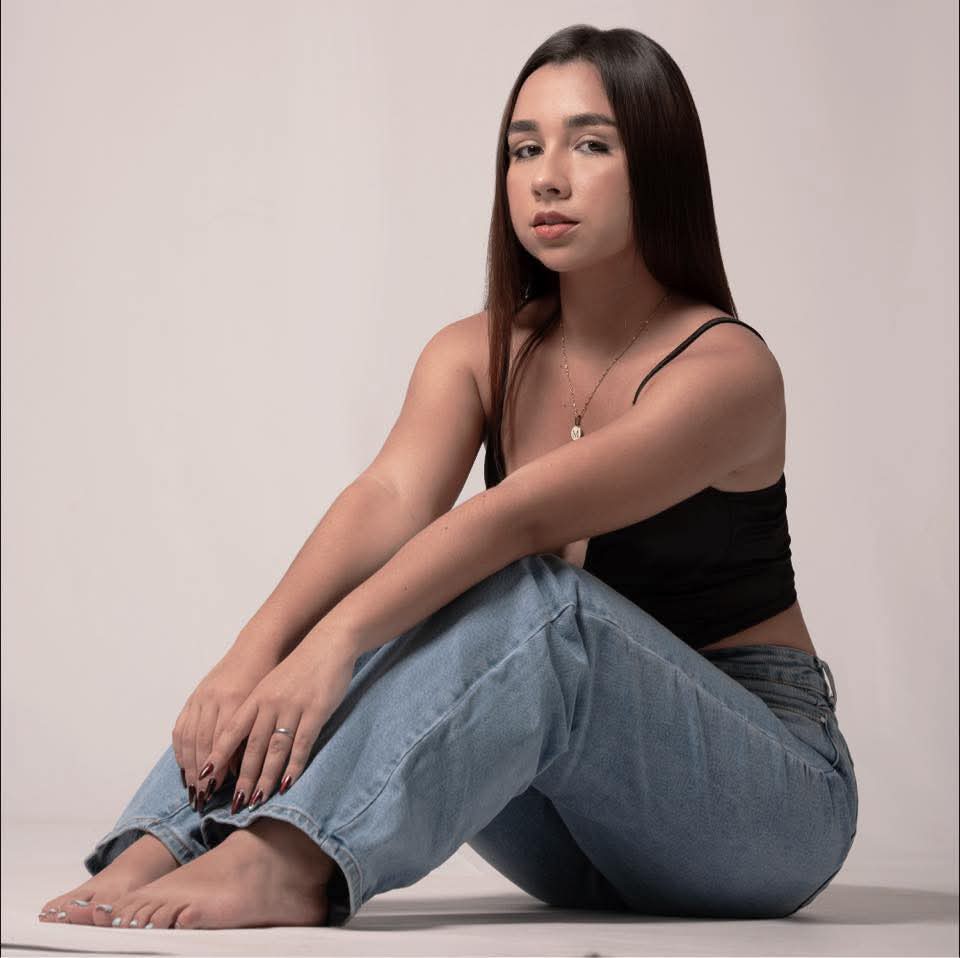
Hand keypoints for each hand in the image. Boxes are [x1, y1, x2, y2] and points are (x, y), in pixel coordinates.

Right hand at [172, 645, 279, 809]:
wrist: (259, 647)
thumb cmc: (271, 678)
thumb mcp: (267, 704)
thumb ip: (254, 732)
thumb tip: (241, 770)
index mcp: (236, 700)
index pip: (222, 741)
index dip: (219, 767)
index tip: (219, 792)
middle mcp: (215, 698)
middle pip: (203, 743)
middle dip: (201, 774)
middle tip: (202, 799)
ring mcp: (202, 697)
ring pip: (190, 737)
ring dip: (188, 765)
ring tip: (192, 789)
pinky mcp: (195, 696)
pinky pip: (181, 727)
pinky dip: (181, 749)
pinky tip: (184, 766)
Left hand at [197, 631, 357, 811]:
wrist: (328, 643)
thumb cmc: (299, 668)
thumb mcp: (272, 685)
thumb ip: (259, 710)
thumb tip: (245, 744)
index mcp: (256, 697)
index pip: (231, 732)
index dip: (218, 756)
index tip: (205, 778)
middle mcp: (270, 703)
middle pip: (252, 746)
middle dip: (242, 778)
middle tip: (234, 803)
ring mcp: (293, 707)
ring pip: (275, 749)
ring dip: (265, 777)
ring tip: (257, 800)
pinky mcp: (316, 711)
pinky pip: (302, 744)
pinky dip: (294, 766)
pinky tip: (288, 783)